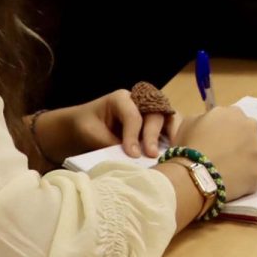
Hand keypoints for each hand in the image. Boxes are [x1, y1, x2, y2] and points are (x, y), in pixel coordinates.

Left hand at [38, 90, 184, 160]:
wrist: (81, 128)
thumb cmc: (84, 128)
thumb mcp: (91, 134)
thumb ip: (110, 143)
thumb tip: (132, 158)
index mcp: (120, 98)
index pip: (133, 116)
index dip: (133, 135)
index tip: (132, 155)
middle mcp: (139, 101)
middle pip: (153, 115)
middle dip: (152, 135)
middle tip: (151, 155)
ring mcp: (149, 111)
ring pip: (167, 117)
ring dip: (171, 133)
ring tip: (173, 151)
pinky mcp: (154, 124)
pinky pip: (170, 126)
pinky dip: (175, 137)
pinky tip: (176, 151)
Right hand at [177, 105, 256, 201]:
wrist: (197, 175)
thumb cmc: (189, 148)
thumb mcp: (188, 124)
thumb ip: (202, 119)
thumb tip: (206, 123)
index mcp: (232, 113)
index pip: (233, 119)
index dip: (225, 131)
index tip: (218, 142)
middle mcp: (250, 125)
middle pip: (247, 133)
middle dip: (239, 142)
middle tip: (225, 156)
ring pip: (255, 151)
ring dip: (246, 158)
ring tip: (229, 170)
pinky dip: (249, 175)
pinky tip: (234, 181)